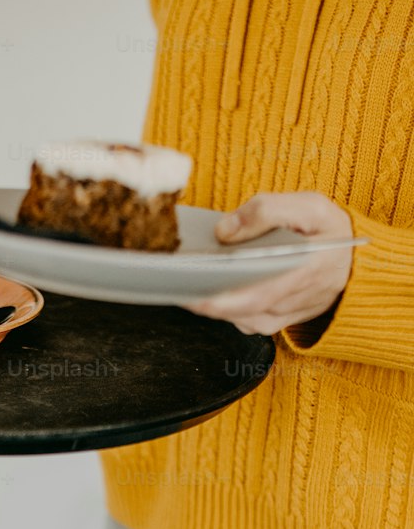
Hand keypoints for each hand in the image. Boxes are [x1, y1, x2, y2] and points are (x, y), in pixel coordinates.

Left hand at [183, 191, 353, 335]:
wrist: (354, 263)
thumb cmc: (329, 231)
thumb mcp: (308, 206)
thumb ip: (266, 212)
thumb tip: (223, 231)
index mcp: (303, 271)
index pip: (250, 295)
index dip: (213, 298)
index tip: (184, 287)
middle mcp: (290, 302)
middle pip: (234, 309)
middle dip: (200, 297)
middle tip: (173, 280)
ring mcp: (281, 316)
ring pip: (234, 317)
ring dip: (210, 301)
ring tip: (188, 278)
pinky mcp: (274, 322)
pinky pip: (241, 319)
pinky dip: (223, 305)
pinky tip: (210, 286)